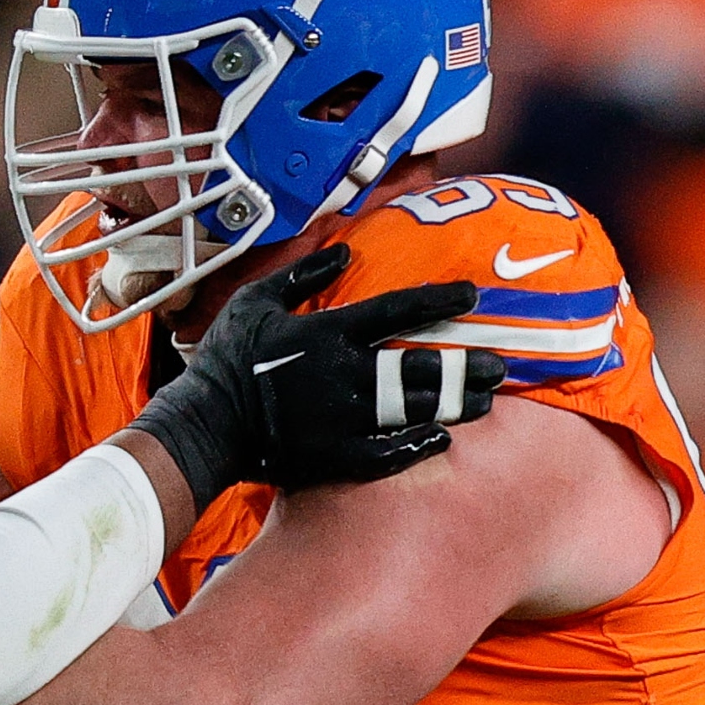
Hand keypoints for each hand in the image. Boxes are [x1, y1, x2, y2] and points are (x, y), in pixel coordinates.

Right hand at [129, 244, 507, 501]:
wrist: (202, 425)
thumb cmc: (226, 360)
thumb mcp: (254, 303)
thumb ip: (301, 275)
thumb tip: (344, 249)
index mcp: (327, 333)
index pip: (397, 310)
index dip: (441, 299)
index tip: (474, 294)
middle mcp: (344, 374)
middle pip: (422, 366)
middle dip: (468, 365)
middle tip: (501, 363)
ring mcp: (344, 418)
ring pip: (417, 408)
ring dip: (457, 404)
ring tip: (486, 400)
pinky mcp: (337, 455)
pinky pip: (391, 452)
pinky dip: (420, 444)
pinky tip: (444, 437)